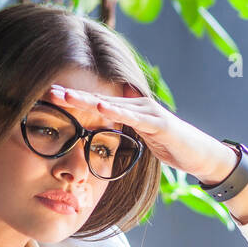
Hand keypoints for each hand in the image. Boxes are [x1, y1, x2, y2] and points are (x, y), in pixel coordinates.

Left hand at [48, 82, 238, 184]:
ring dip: (87, 99)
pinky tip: (99, 107)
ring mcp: (148, 111)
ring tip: (65, 96)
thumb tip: (102, 133)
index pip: (95, 103)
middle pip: (98, 98)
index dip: (72, 100)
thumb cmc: (170, 147)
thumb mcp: (139, 139)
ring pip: (112, 103)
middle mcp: (136, 104)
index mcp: (128, 110)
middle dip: (72, 95)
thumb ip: (122, 132)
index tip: (47, 98)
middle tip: (47, 91)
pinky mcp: (159, 123)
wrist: (200, 155)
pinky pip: (134, 116)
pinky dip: (116, 111)